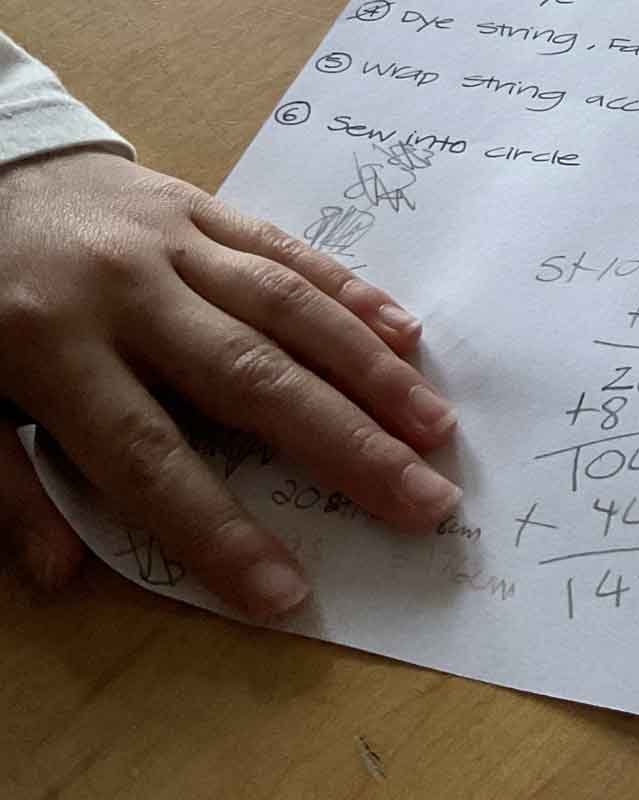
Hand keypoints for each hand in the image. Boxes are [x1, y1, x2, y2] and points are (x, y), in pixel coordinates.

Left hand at [0, 150, 459, 616]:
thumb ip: (4, 484)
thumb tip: (60, 576)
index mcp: (48, 350)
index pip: (146, 458)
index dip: (216, 529)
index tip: (284, 592)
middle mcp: (124, 293)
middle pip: (250, 380)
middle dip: (345, 447)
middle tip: (423, 501)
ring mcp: (170, 242)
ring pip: (286, 309)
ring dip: (369, 371)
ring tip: (435, 428)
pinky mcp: (200, 207)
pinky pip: (286, 249)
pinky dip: (350, 291)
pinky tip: (406, 333)